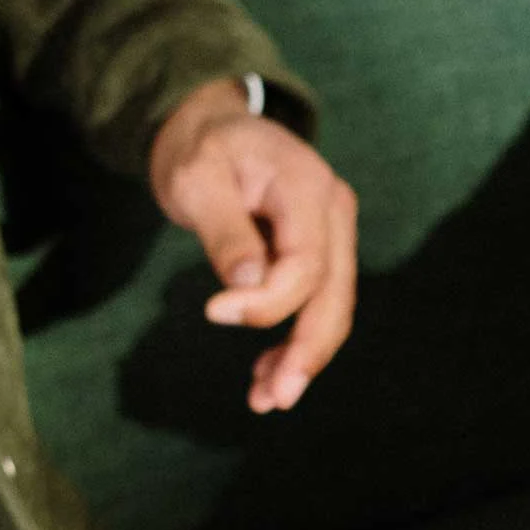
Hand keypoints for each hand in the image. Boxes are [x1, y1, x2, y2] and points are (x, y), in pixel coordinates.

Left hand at [149, 77, 359, 413]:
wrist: (212, 132)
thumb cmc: (200, 150)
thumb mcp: (196, 179)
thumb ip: (224, 231)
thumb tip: (249, 285)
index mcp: (307, 186)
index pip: (306, 262)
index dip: (268, 301)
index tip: (215, 313)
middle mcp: (333, 211)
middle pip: (334, 295)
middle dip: (306, 351)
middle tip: (273, 398)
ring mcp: (333, 233)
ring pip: (332, 309)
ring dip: (303, 357)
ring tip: (266, 398)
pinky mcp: (321, 254)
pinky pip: (317, 305)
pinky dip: (296, 341)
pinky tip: (268, 373)